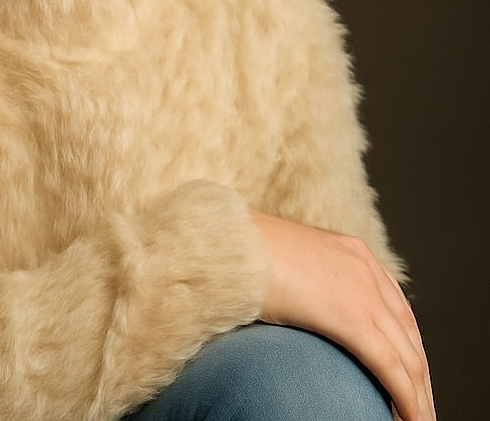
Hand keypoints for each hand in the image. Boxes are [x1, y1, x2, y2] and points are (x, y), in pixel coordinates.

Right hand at [250, 210, 434, 420]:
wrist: (227, 243)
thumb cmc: (240, 255)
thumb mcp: (285, 265)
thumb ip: (302, 282)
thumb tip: (295, 305)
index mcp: (350, 251)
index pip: (395, 305)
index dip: (406, 343)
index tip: (409, 372)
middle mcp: (364, 267)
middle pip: (408, 332)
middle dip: (419, 374)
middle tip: (420, 405)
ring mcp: (361, 290)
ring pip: (408, 355)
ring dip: (418, 395)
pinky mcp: (351, 316)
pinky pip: (392, 367)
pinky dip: (408, 398)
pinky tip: (411, 419)